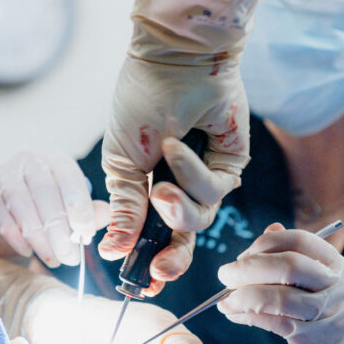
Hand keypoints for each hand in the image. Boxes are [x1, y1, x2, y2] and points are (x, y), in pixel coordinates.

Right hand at [0, 151, 109, 266]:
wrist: (3, 218)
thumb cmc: (45, 210)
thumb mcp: (70, 208)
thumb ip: (89, 212)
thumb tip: (106, 216)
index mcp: (55, 159)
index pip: (69, 178)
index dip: (79, 205)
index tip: (86, 232)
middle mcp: (28, 161)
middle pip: (45, 193)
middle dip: (59, 229)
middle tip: (70, 257)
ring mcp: (2, 176)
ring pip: (22, 206)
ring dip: (39, 237)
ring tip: (53, 259)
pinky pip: (1, 217)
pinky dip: (16, 237)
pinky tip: (29, 252)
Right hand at [99, 0, 280, 290]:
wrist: (171, 60)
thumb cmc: (140, 101)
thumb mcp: (122, 161)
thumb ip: (124, 207)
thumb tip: (110, 250)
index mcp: (147, 185)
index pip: (151, 234)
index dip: (147, 259)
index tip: (139, 282)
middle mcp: (178, 186)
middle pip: (182, 238)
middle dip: (172, 258)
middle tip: (159, 271)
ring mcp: (206, 176)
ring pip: (199, 219)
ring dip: (178, 206)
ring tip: (162, 183)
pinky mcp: (232, 164)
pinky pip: (216, 190)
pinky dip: (194, 173)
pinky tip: (178, 147)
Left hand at [216, 223, 343, 343]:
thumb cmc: (325, 322)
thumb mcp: (321, 287)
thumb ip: (297, 258)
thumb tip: (270, 230)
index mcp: (339, 266)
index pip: (301, 241)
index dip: (266, 244)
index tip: (243, 256)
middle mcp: (339, 287)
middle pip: (289, 266)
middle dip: (249, 267)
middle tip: (225, 275)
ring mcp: (330, 316)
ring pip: (280, 297)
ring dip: (243, 295)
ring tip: (224, 300)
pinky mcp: (315, 342)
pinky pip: (274, 323)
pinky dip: (248, 316)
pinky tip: (234, 314)